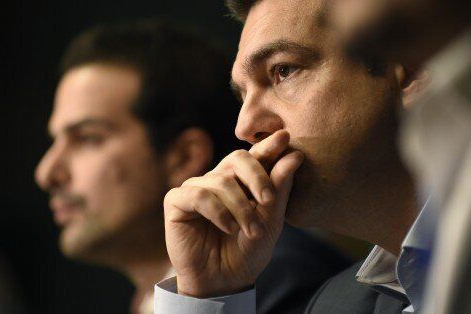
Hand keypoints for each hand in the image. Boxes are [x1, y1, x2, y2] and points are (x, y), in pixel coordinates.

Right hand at [163, 130, 303, 296]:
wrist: (224, 282)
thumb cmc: (247, 252)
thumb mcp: (271, 220)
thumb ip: (280, 188)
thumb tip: (295, 155)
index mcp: (240, 181)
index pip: (254, 155)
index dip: (268, 145)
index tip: (285, 137)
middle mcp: (217, 180)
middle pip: (237, 158)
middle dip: (257, 176)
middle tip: (268, 200)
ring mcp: (195, 189)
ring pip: (221, 181)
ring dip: (241, 207)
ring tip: (251, 231)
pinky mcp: (176, 201)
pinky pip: (198, 195)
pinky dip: (218, 211)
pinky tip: (228, 228)